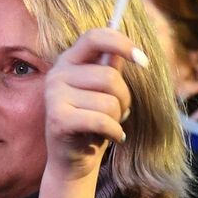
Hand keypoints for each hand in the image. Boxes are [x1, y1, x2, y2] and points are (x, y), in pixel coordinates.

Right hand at [41, 28, 143, 185]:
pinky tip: (113, 137)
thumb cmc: (93, 121)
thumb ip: (112, 67)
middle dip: (125, 98)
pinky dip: (115, 131)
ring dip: (118, 117)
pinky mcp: (58, 118)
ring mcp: (54, 96)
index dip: (121, 43)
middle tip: (119, 112)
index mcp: (69, 61)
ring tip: (108, 125)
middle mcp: (57, 74)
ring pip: (109, 101)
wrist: (73, 160)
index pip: (94, 37)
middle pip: (110, 76)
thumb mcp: (104, 91)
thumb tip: (129, 47)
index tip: (144, 60)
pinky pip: (102, 120)